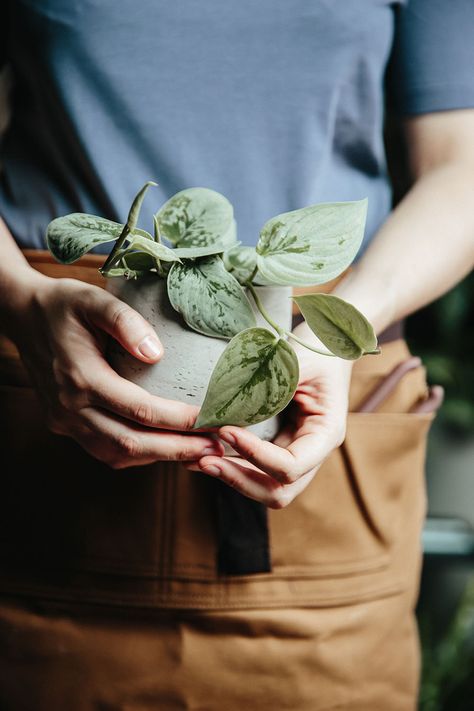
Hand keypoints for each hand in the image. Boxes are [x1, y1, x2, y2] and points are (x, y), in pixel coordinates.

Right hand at [6, 271, 223, 467]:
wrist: (22, 316)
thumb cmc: (63, 305)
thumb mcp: (93, 299)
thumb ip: (125, 322)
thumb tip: (157, 353)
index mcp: (80, 377)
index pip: (139, 410)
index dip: (178, 420)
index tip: (212, 419)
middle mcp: (70, 407)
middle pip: (130, 443)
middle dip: (177, 449)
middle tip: (217, 445)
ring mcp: (64, 421)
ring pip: (117, 454)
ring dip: (160, 456)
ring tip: (200, 449)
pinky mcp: (64, 425)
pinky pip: (104, 450)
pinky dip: (138, 453)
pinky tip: (165, 445)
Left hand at [186, 327, 352, 507]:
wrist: (325, 351)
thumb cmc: (315, 353)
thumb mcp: (297, 363)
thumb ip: (269, 386)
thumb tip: (228, 407)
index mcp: (326, 434)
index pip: (291, 465)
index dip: (257, 455)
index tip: (226, 431)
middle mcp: (314, 453)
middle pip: (280, 491)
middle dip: (241, 480)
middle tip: (205, 462)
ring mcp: (297, 455)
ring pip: (267, 488)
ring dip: (233, 478)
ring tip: (199, 461)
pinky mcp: (280, 451)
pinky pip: (257, 472)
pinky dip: (233, 467)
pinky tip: (207, 456)